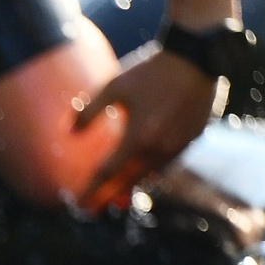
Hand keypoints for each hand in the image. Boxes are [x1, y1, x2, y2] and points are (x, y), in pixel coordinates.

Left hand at [71, 46, 219, 211]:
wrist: (196, 57)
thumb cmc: (152, 70)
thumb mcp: (115, 86)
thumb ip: (90, 111)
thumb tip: (69, 132)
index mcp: (138, 138)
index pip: (109, 173)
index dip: (92, 190)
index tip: (79, 203)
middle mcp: (160, 148)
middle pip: (130, 181)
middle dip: (110, 196)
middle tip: (95, 208)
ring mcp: (179, 146)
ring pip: (151, 176)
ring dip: (132, 185)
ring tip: (117, 193)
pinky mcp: (193, 138)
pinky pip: (169, 163)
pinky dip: (153, 171)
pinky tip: (143, 171)